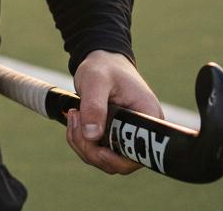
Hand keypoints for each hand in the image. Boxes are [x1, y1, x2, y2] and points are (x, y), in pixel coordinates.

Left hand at [66, 50, 162, 175]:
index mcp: (148, 118)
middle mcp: (142, 132)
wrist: (100, 61)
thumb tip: (92, 135)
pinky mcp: (114, 137)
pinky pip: (97, 152)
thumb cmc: (103, 66)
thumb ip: (94, 105)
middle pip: (119, 162)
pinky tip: (74, 119)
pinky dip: (81, 141)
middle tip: (75, 119)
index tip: (97, 146)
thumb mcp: (96, 80)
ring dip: (82, 143)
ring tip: (74, 114)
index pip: (140, 153)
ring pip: (105, 159)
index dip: (118, 158)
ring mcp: (127, 136)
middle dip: (92, 149)